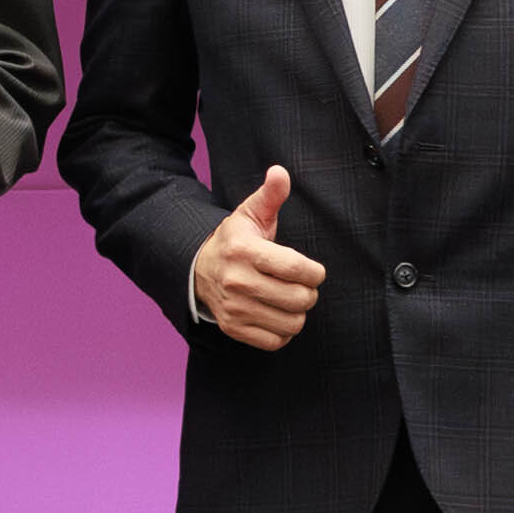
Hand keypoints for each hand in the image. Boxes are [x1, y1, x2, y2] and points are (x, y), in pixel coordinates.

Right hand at [190, 164, 326, 350]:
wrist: (198, 269)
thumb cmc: (235, 241)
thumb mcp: (250, 214)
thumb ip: (270, 195)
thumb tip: (280, 172)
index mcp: (245, 251)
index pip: (298, 269)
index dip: (315, 272)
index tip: (311, 270)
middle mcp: (237, 281)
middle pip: (299, 299)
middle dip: (308, 292)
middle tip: (300, 285)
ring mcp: (234, 308)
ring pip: (292, 323)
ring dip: (297, 312)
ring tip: (288, 300)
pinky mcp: (233, 328)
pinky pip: (276, 341)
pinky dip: (283, 331)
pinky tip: (276, 314)